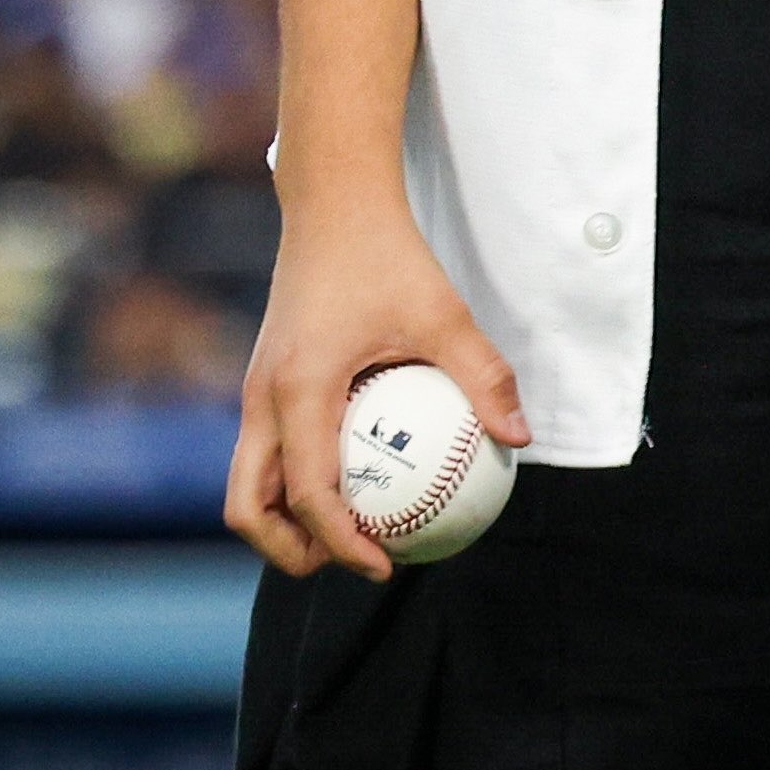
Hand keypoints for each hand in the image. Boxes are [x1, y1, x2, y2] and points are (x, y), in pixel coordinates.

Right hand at [228, 200, 530, 581]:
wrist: (334, 204)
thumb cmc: (388, 255)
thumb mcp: (444, 313)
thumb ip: (483, 375)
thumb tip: (521, 439)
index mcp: (297, 390)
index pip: (309, 494)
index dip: (341, 543)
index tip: (385, 565)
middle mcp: (260, 399)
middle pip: (247, 508)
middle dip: (290, 551)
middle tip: (354, 560)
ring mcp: (254, 391)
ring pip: (247, 483)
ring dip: (285, 520)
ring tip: (351, 532)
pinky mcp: (263, 380)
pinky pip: (265, 450)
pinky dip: (294, 479)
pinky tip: (358, 473)